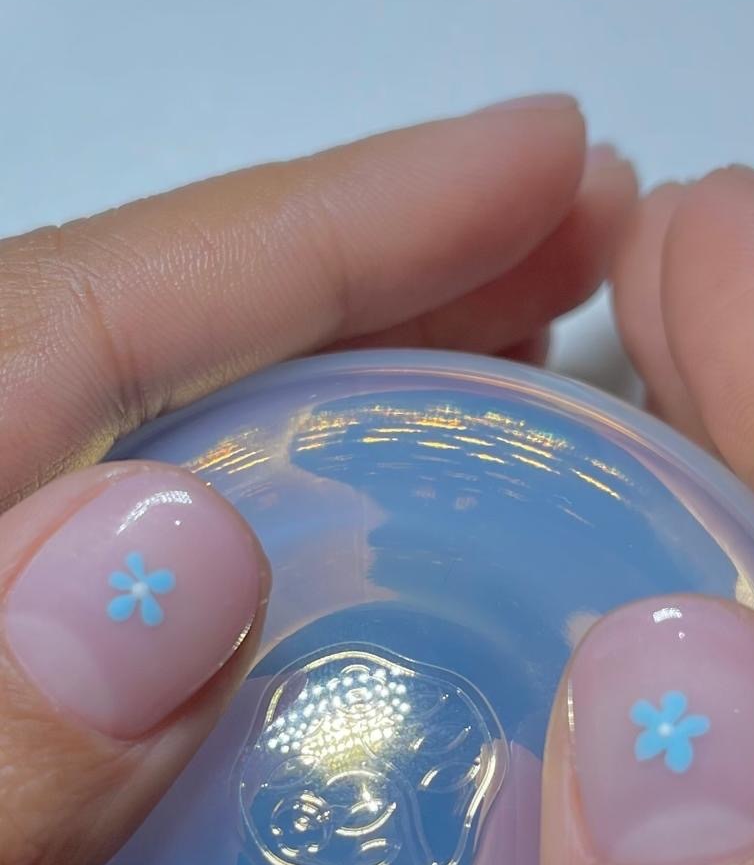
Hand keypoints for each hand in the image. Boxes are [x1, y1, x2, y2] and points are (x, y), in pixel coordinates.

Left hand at [0, 95, 633, 864]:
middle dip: (398, 261)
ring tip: (533, 338)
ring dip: (369, 372)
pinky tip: (390, 545)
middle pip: (167, 336)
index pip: (115, 305)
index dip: (359, 212)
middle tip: (584, 229)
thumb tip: (171, 565)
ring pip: (183, 442)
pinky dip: (299, 521)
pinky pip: (173, 578)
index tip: (549, 156)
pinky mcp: (19, 708)